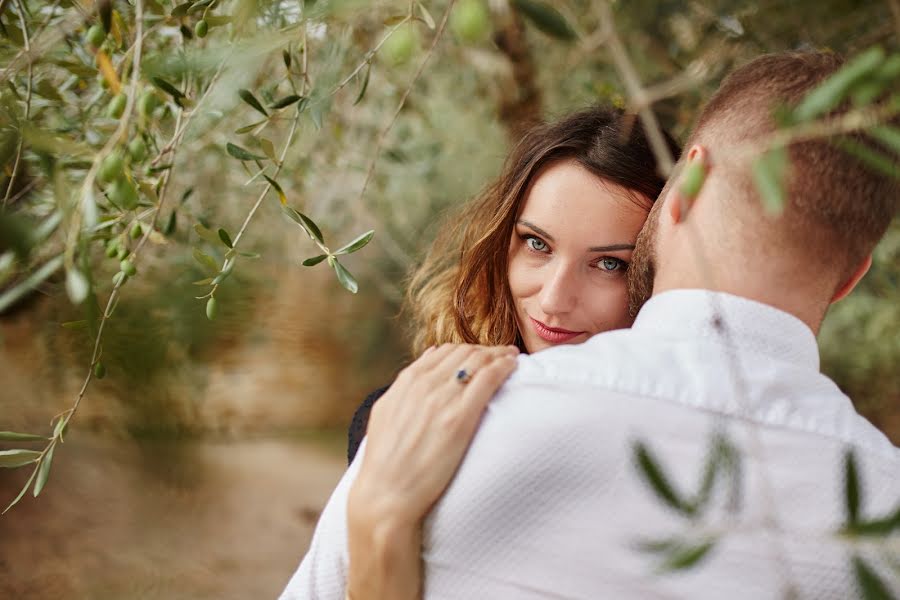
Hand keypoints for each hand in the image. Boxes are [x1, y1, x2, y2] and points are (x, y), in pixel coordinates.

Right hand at [351, 343, 519, 526]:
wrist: (387, 495)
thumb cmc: (385, 462)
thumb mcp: (386, 413)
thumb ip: (404, 387)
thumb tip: (426, 362)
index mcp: (407, 382)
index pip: (444, 352)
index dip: (466, 350)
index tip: (481, 356)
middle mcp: (424, 384)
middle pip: (464, 352)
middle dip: (486, 349)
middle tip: (503, 354)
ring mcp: (442, 400)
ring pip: (478, 360)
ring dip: (499, 354)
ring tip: (512, 357)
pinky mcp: (460, 418)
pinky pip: (488, 379)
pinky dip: (503, 366)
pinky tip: (513, 366)